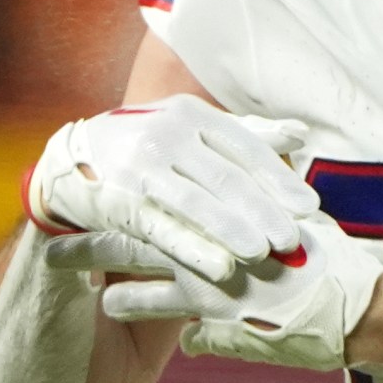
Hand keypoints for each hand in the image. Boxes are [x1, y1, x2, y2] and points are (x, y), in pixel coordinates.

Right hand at [24, 95, 318, 279]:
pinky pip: (163, 228)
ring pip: (197, 202)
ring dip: (233, 231)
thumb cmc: (151, 149)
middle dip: (263, 211)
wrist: (73, 163)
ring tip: (264, 254)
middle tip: (292, 240)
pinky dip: (193, 249)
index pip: (246, 148)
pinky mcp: (120, 199)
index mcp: (192, 115)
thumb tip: (300, 134)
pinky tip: (221, 268)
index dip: (279, 178)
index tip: (309, 207)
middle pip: (226, 177)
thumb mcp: (194, 132)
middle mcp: (168, 133)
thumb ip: (247, 135)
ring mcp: (142, 165)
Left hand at [70, 212, 382, 373]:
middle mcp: (221, 230)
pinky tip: (102, 301)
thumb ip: (259, 228)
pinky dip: (129, 299)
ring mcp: (216, 267)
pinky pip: (158, 300)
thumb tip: (242, 216)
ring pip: (139, 253)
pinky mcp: (217, 307)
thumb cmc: (337, 272)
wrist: (363, 312)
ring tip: (56, 258)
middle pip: (145, 211)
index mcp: (238, 206)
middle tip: (58, 209)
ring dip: (94, 257)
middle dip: (97, 213)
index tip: (102, 180)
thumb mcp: (299, 236)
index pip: (174, 186)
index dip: (135, 185)